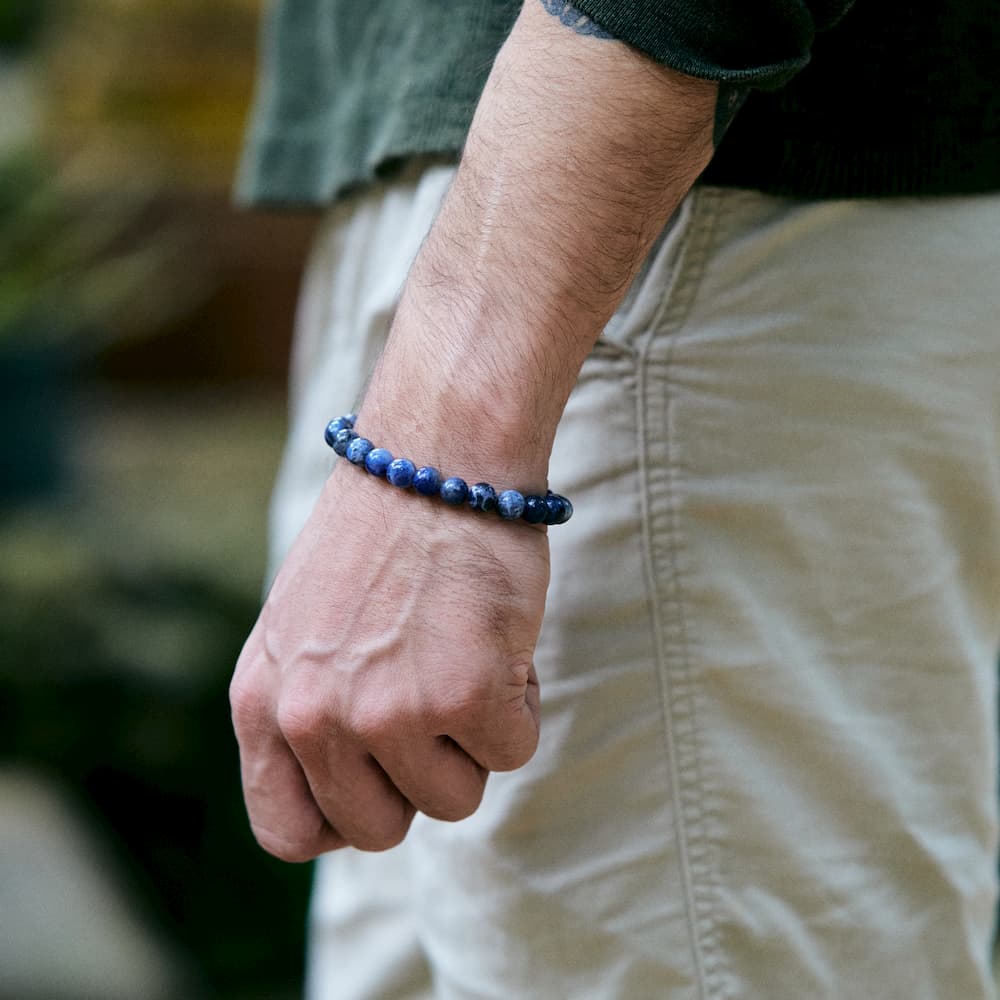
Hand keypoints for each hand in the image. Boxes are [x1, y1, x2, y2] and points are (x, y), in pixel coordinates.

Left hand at [230, 464, 547, 858]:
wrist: (437, 459)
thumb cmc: (381, 536)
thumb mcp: (301, 629)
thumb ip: (306, 710)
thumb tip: (351, 780)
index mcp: (264, 702)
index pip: (287, 832)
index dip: (343, 820)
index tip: (381, 782)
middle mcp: (314, 716)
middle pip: (379, 828)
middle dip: (420, 778)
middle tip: (436, 708)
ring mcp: (389, 711)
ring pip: (455, 800)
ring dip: (474, 740)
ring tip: (467, 660)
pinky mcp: (465, 694)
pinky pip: (515, 752)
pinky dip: (522, 705)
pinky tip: (502, 644)